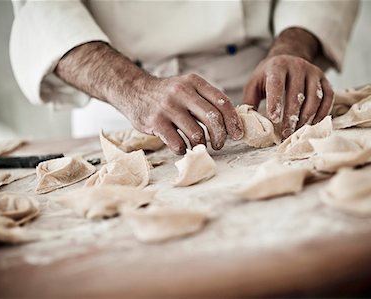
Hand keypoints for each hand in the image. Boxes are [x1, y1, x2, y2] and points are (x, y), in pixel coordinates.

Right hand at [54, 42, 242, 154]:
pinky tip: (182, 147)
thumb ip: (206, 99)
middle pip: (213, 118)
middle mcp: (182, 92)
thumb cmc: (166, 94)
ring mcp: (168, 107)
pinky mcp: (156, 122)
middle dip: (221, 136)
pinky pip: (177, 143)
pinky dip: (183, 149)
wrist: (134, 91)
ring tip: (200, 146)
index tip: (237, 133)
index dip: (233, 121)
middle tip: (220, 144)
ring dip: (202, 145)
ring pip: (196, 133)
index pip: (222, 101)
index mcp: (194, 82)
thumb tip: (231, 121)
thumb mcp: (187, 87)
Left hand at [243, 54, 333, 138]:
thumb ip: (249, 101)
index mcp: (277, 66)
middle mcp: (297, 66)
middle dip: (292, 116)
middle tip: (286, 134)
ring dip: (307, 117)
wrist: (288, 58)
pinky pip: (328, 97)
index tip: (274, 119)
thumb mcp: (254, 84)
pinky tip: (313, 123)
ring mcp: (313, 72)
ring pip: (314, 97)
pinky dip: (322, 112)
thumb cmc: (268, 76)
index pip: (277, 83)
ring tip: (298, 131)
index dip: (276, 101)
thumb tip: (247, 123)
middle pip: (297, 93)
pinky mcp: (324, 79)